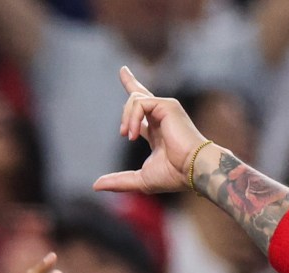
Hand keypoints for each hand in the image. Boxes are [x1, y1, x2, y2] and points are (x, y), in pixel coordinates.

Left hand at [95, 67, 213, 195]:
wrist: (192, 169)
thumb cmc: (173, 175)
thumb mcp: (140, 179)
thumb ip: (119, 181)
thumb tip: (96, 185)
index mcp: (156, 132)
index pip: (140, 113)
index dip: (131, 105)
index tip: (124, 81)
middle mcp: (161, 118)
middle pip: (141, 94)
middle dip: (130, 81)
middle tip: (122, 70)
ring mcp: (165, 109)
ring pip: (134, 100)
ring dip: (126, 119)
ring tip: (128, 136)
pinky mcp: (167, 105)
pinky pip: (140, 102)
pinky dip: (132, 117)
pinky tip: (132, 134)